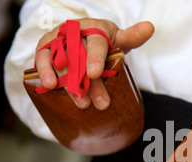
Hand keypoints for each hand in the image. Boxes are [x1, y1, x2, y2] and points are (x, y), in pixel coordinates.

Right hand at [35, 18, 153, 109]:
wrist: (81, 38)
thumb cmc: (103, 41)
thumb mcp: (118, 38)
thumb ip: (132, 37)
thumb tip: (150, 28)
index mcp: (94, 28)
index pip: (96, 42)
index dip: (95, 58)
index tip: (95, 74)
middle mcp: (74, 31)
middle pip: (80, 58)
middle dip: (90, 84)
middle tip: (101, 104)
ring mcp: (58, 40)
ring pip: (61, 61)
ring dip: (68, 83)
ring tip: (81, 103)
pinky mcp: (45, 50)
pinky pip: (41, 59)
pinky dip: (44, 72)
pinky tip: (49, 86)